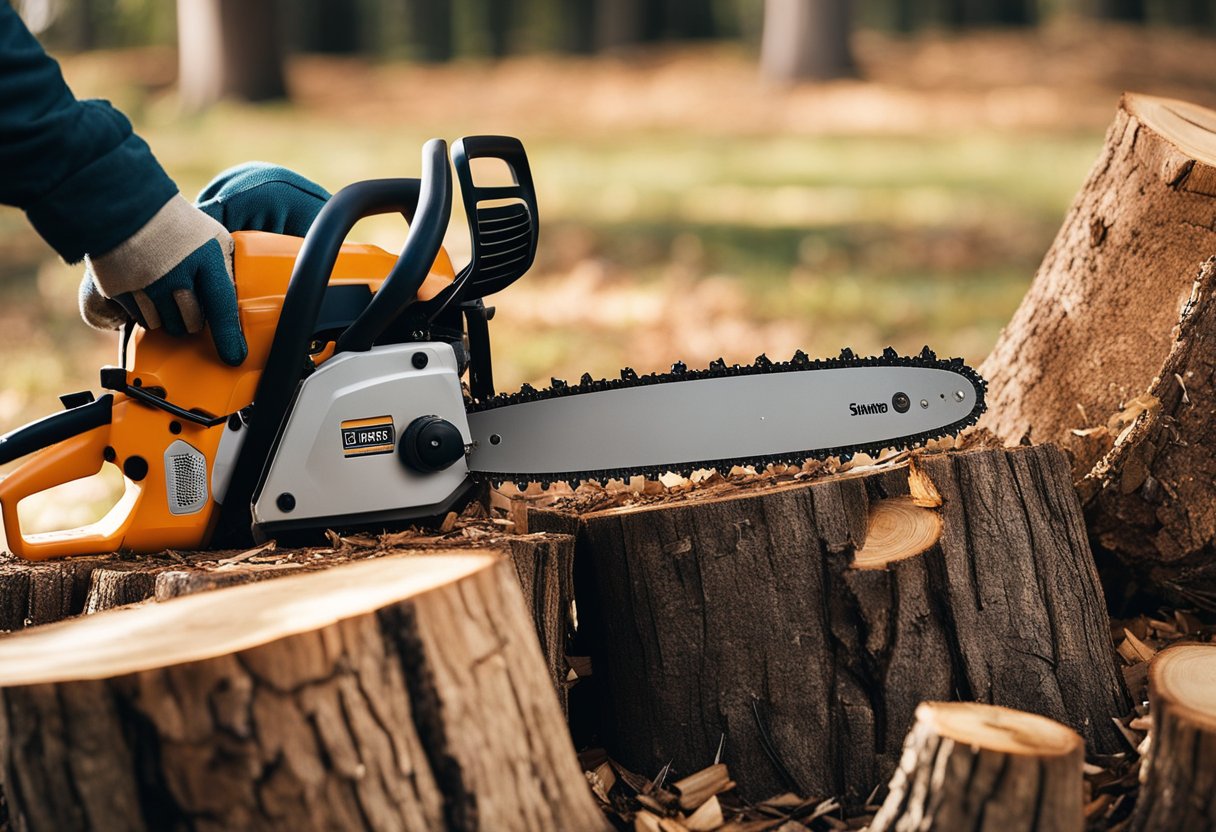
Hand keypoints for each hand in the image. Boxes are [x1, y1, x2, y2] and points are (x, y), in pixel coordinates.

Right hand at [80, 194, 246, 365]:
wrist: (125, 205)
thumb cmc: (177, 224)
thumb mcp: (213, 238)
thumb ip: (225, 268)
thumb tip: (238, 301)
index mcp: (205, 258)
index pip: (221, 307)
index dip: (227, 336)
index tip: (234, 356)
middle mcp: (175, 274)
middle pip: (192, 323)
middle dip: (194, 318)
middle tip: (188, 299)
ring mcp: (145, 284)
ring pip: (166, 325)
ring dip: (169, 316)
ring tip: (166, 290)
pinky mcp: (120, 290)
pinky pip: (141, 320)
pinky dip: (147, 312)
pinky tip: (147, 291)